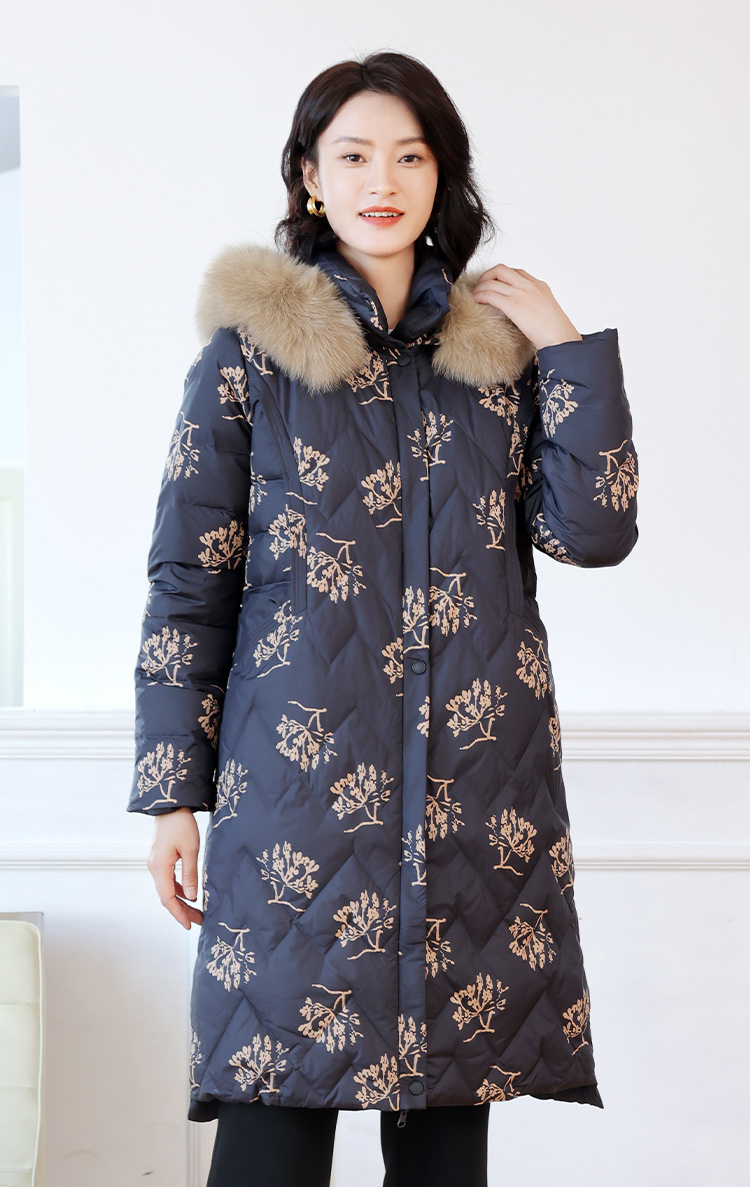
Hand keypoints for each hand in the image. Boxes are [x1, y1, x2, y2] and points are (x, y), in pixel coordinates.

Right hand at [146, 807, 203, 929]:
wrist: (170, 805)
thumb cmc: (181, 825)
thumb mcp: (191, 850)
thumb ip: (191, 874)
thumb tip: (193, 897)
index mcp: (160, 868)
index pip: (168, 899)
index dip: (179, 914)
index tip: (190, 925)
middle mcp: (154, 868)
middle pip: (167, 897)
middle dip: (182, 911)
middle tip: (198, 921)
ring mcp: (156, 864)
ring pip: (167, 889)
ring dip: (181, 901)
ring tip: (196, 911)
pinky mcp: (160, 859)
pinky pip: (168, 880)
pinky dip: (179, 889)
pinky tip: (190, 893)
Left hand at [470, 263, 582, 350]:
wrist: (561, 338)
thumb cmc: (557, 331)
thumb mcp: (547, 310)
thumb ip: (535, 305)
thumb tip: (526, 313)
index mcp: (539, 285)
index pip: (516, 272)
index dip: (502, 276)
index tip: (495, 284)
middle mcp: (529, 285)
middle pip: (501, 270)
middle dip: (487, 276)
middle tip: (481, 287)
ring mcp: (520, 293)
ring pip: (491, 281)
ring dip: (479, 288)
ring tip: (475, 296)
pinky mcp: (513, 305)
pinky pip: (490, 295)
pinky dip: (480, 296)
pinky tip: (476, 302)